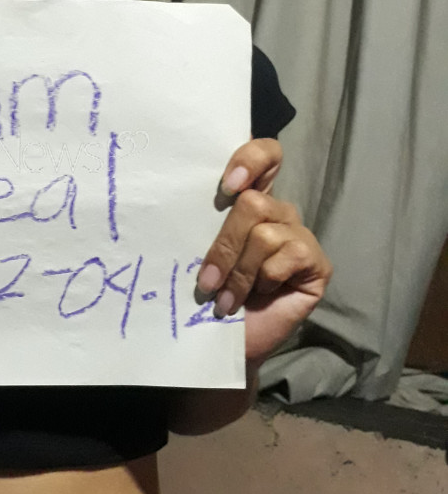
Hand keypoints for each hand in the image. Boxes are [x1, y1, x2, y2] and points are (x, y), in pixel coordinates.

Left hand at [198, 139, 331, 362]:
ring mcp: (299, 236)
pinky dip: (263, 280)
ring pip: (264, 234)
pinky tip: (258, 296)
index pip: (265, 153)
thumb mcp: (200, 250)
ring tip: (223, 300)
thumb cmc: (209, 293)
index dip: (250, 157)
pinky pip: (286, 256)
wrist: (222, 340)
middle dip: (224, 245)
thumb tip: (177, 195)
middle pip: (254, 202)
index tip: (225, 186)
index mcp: (250, 198)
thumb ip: (202, 218)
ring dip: (237, 272)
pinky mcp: (315, 263)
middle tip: (205, 280)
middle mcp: (278, 211)